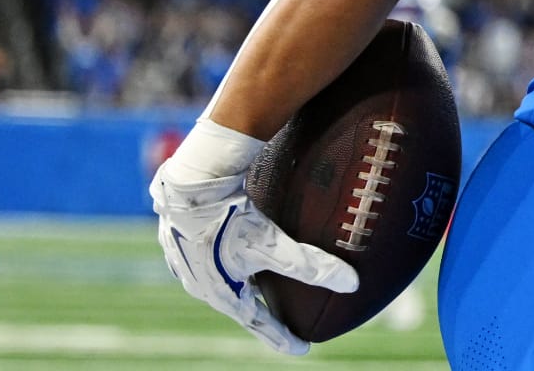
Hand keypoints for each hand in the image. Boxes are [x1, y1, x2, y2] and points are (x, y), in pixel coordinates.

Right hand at [149, 120, 357, 354]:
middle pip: (238, 301)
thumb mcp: (273, 245)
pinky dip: (226, 257)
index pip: (258, 322)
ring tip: (258, 281)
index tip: (302, 349)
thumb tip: (352, 284)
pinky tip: (232, 249)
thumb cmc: (230, 218)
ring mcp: (187, 259)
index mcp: (221, 292)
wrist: (190, 184)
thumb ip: (311, 266)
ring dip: (241, 282)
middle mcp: (200, 282)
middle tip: (283, 317)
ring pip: (222, 277)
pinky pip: (209, 253)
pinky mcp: (181, 236)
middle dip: (260, 310)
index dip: (281, 336)